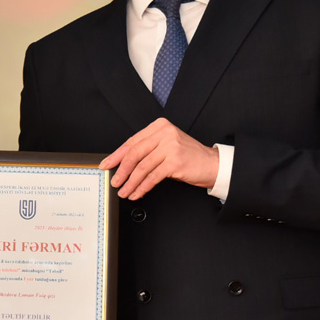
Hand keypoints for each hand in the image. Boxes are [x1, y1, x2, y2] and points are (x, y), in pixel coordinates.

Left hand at [99, 117, 218, 199]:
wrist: (213, 164)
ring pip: (142, 167)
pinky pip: (152, 177)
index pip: (132, 141)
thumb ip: (147, 149)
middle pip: (134, 153)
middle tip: (114, 181)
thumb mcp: (167, 145)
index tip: (107, 164)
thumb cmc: (188, 156)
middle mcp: (164, 133)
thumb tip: (122, 163)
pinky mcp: (175, 162)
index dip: (117, 155)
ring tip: (124, 191)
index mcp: (159, 126)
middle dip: (121, 170)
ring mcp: (170, 147)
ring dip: (130, 182)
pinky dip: (142, 187)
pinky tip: (137, 193)